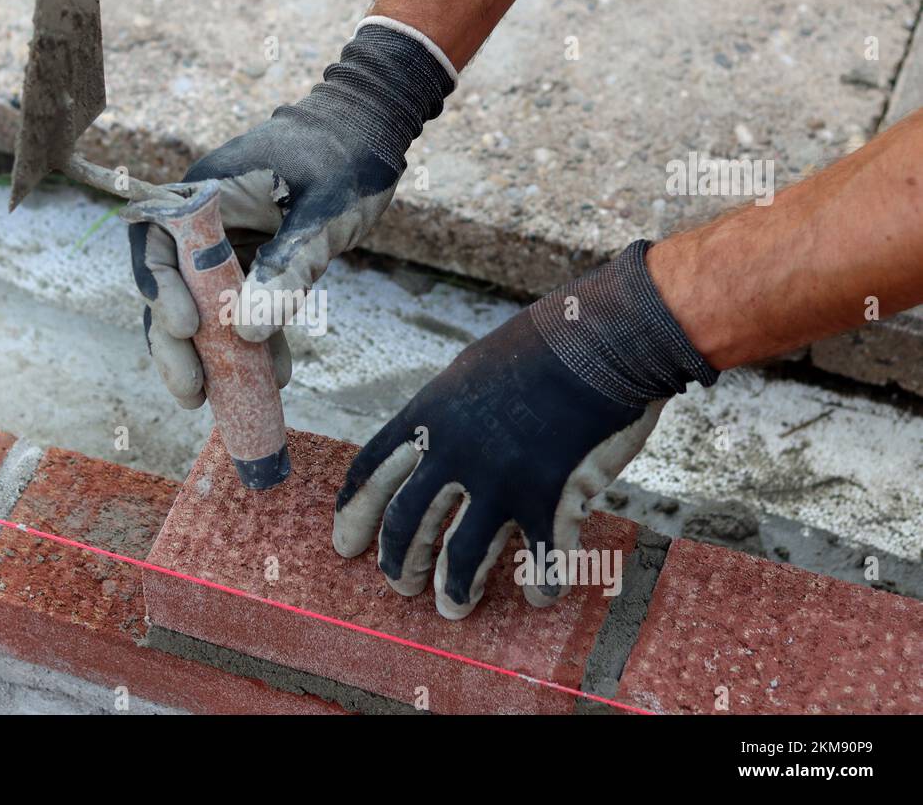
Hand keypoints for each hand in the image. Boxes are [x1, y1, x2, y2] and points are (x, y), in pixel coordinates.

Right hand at [128, 18, 455, 407]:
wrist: (373, 133)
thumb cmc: (345, 156)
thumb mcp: (320, 213)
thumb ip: (286, 266)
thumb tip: (245, 333)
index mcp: (202, 193)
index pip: (158, 247)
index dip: (161, 292)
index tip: (188, 329)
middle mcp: (203, 224)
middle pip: (171, 291)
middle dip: (177, 345)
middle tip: (192, 393)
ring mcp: (227, 247)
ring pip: (204, 309)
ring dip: (212, 356)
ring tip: (223, 403)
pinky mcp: (254, 265)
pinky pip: (243, 310)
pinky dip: (254, 344)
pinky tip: (274, 377)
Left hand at [333, 241, 718, 618]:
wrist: (602, 339)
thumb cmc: (544, 347)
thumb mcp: (474, 370)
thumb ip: (449, 411)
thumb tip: (433, 440)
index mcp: (428, 415)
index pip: (372, 470)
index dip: (353, 510)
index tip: (345, 541)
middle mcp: (452, 451)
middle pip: (408, 522)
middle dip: (398, 561)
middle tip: (398, 585)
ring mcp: (498, 479)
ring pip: (462, 555)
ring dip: (454, 590)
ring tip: (452, 609)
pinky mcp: (547, 499)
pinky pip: (539, 559)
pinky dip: (540, 585)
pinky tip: (541, 599)